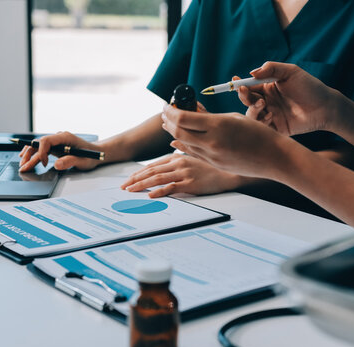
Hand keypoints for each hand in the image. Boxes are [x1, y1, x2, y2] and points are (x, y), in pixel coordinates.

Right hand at [19, 131, 103, 171]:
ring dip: (29, 154)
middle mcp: (59, 137)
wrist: (97, 153)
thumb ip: (70, 161)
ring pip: (38, 145)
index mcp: (65, 137)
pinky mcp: (56, 147)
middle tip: (23, 166)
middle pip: (39, 143)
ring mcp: (57, 141)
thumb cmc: (91, 156)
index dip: (41, 152)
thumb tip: (56, 164)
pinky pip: (42, 148)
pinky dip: (34, 154)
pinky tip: (27, 158)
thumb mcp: (83, 161)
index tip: (43, 163)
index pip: (46, 141)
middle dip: (30, 154)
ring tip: (23, 165)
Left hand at [120, 154, 241, 197]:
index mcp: (178, 157)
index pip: (154, 165)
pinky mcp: (191, 184)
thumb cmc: (214, 166)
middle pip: (152, 171)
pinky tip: (150, 195)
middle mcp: (179, 163)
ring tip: (130, 191)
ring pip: (158, 178)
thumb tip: (172, 144)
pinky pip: (172, 188)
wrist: (230, 174)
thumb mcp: (197, 154)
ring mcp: (184, 173)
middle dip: (135, 179)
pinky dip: (160, 191)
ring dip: (142, 185)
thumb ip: (183, 149)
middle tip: (123, 186)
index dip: (139, 172)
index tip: (129, 178)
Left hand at [161, 105, 292, 179]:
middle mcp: (212, 142)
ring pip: (184, 144)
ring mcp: (213, 156)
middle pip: (178, 131)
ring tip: (169, 124)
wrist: (274, 157)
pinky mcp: (215, 165)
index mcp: (218, 125)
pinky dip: (184, 145)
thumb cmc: (258, 134)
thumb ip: (211, 118)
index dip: (170, 111)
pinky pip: (194, 154)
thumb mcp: (234, 118)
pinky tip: (179, 140)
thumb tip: (193, 113)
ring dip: (174, 133)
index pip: (183, 118)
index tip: (167, 105)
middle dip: (168, 121)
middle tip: (165, 114)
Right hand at [238, 62, 335, 135]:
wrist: (325, 107)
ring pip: (251, 115)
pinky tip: (270, 116)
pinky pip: (261, 128)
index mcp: (268, 88)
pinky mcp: (276, 129)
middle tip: (245, 92)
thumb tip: (251, 73)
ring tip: (264, 105)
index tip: (235, 82)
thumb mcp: (291, 72)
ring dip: (252, 110)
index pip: (249, 86)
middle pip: (247, 101)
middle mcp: (267, 102)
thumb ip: (271, 68)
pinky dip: (261, 122)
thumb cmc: (310, 87)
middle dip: (244, 97)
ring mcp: (270, 116)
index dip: (240, 85)